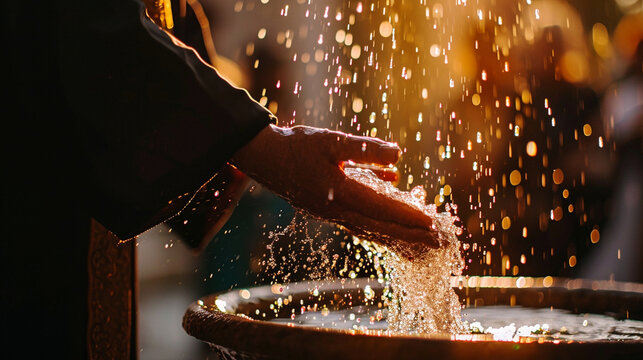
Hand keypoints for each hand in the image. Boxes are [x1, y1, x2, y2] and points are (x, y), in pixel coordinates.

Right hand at [230, 125, 439, 248]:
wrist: (265, 159)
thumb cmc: (298, 147)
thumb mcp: (333, 141)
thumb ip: (366, 150)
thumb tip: (398, 155)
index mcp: (341, 196)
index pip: (383, 210)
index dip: (410, 216)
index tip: (433, 223)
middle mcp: (339, 212)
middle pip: (382, 228)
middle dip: (411, 235)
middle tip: (438, 242)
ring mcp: (333, 215)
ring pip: (372, 230)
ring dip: (398, 236)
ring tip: (421, 241)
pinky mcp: (329, 211)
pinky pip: (361, 224)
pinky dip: (380, 225)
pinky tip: (393, 208)